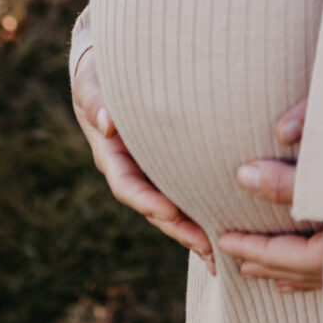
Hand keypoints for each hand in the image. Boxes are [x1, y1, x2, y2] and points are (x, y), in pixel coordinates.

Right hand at [71, 37, 214, 274]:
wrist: (111, 71)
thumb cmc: (100, 76)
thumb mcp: (92, 84)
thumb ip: (96, 101)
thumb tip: (107, 124)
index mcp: (112, 156)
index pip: (127, 185)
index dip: (146, 201)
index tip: (169, 212)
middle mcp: (133, 170)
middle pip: (155, 208)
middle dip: (179, 228)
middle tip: (207, 245)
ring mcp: (153, 172)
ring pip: (174, 207)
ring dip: (195, 229)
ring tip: (222, 252)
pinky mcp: (173, 165)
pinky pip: (189, 191)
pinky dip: (204, 209)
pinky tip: (230, 224)